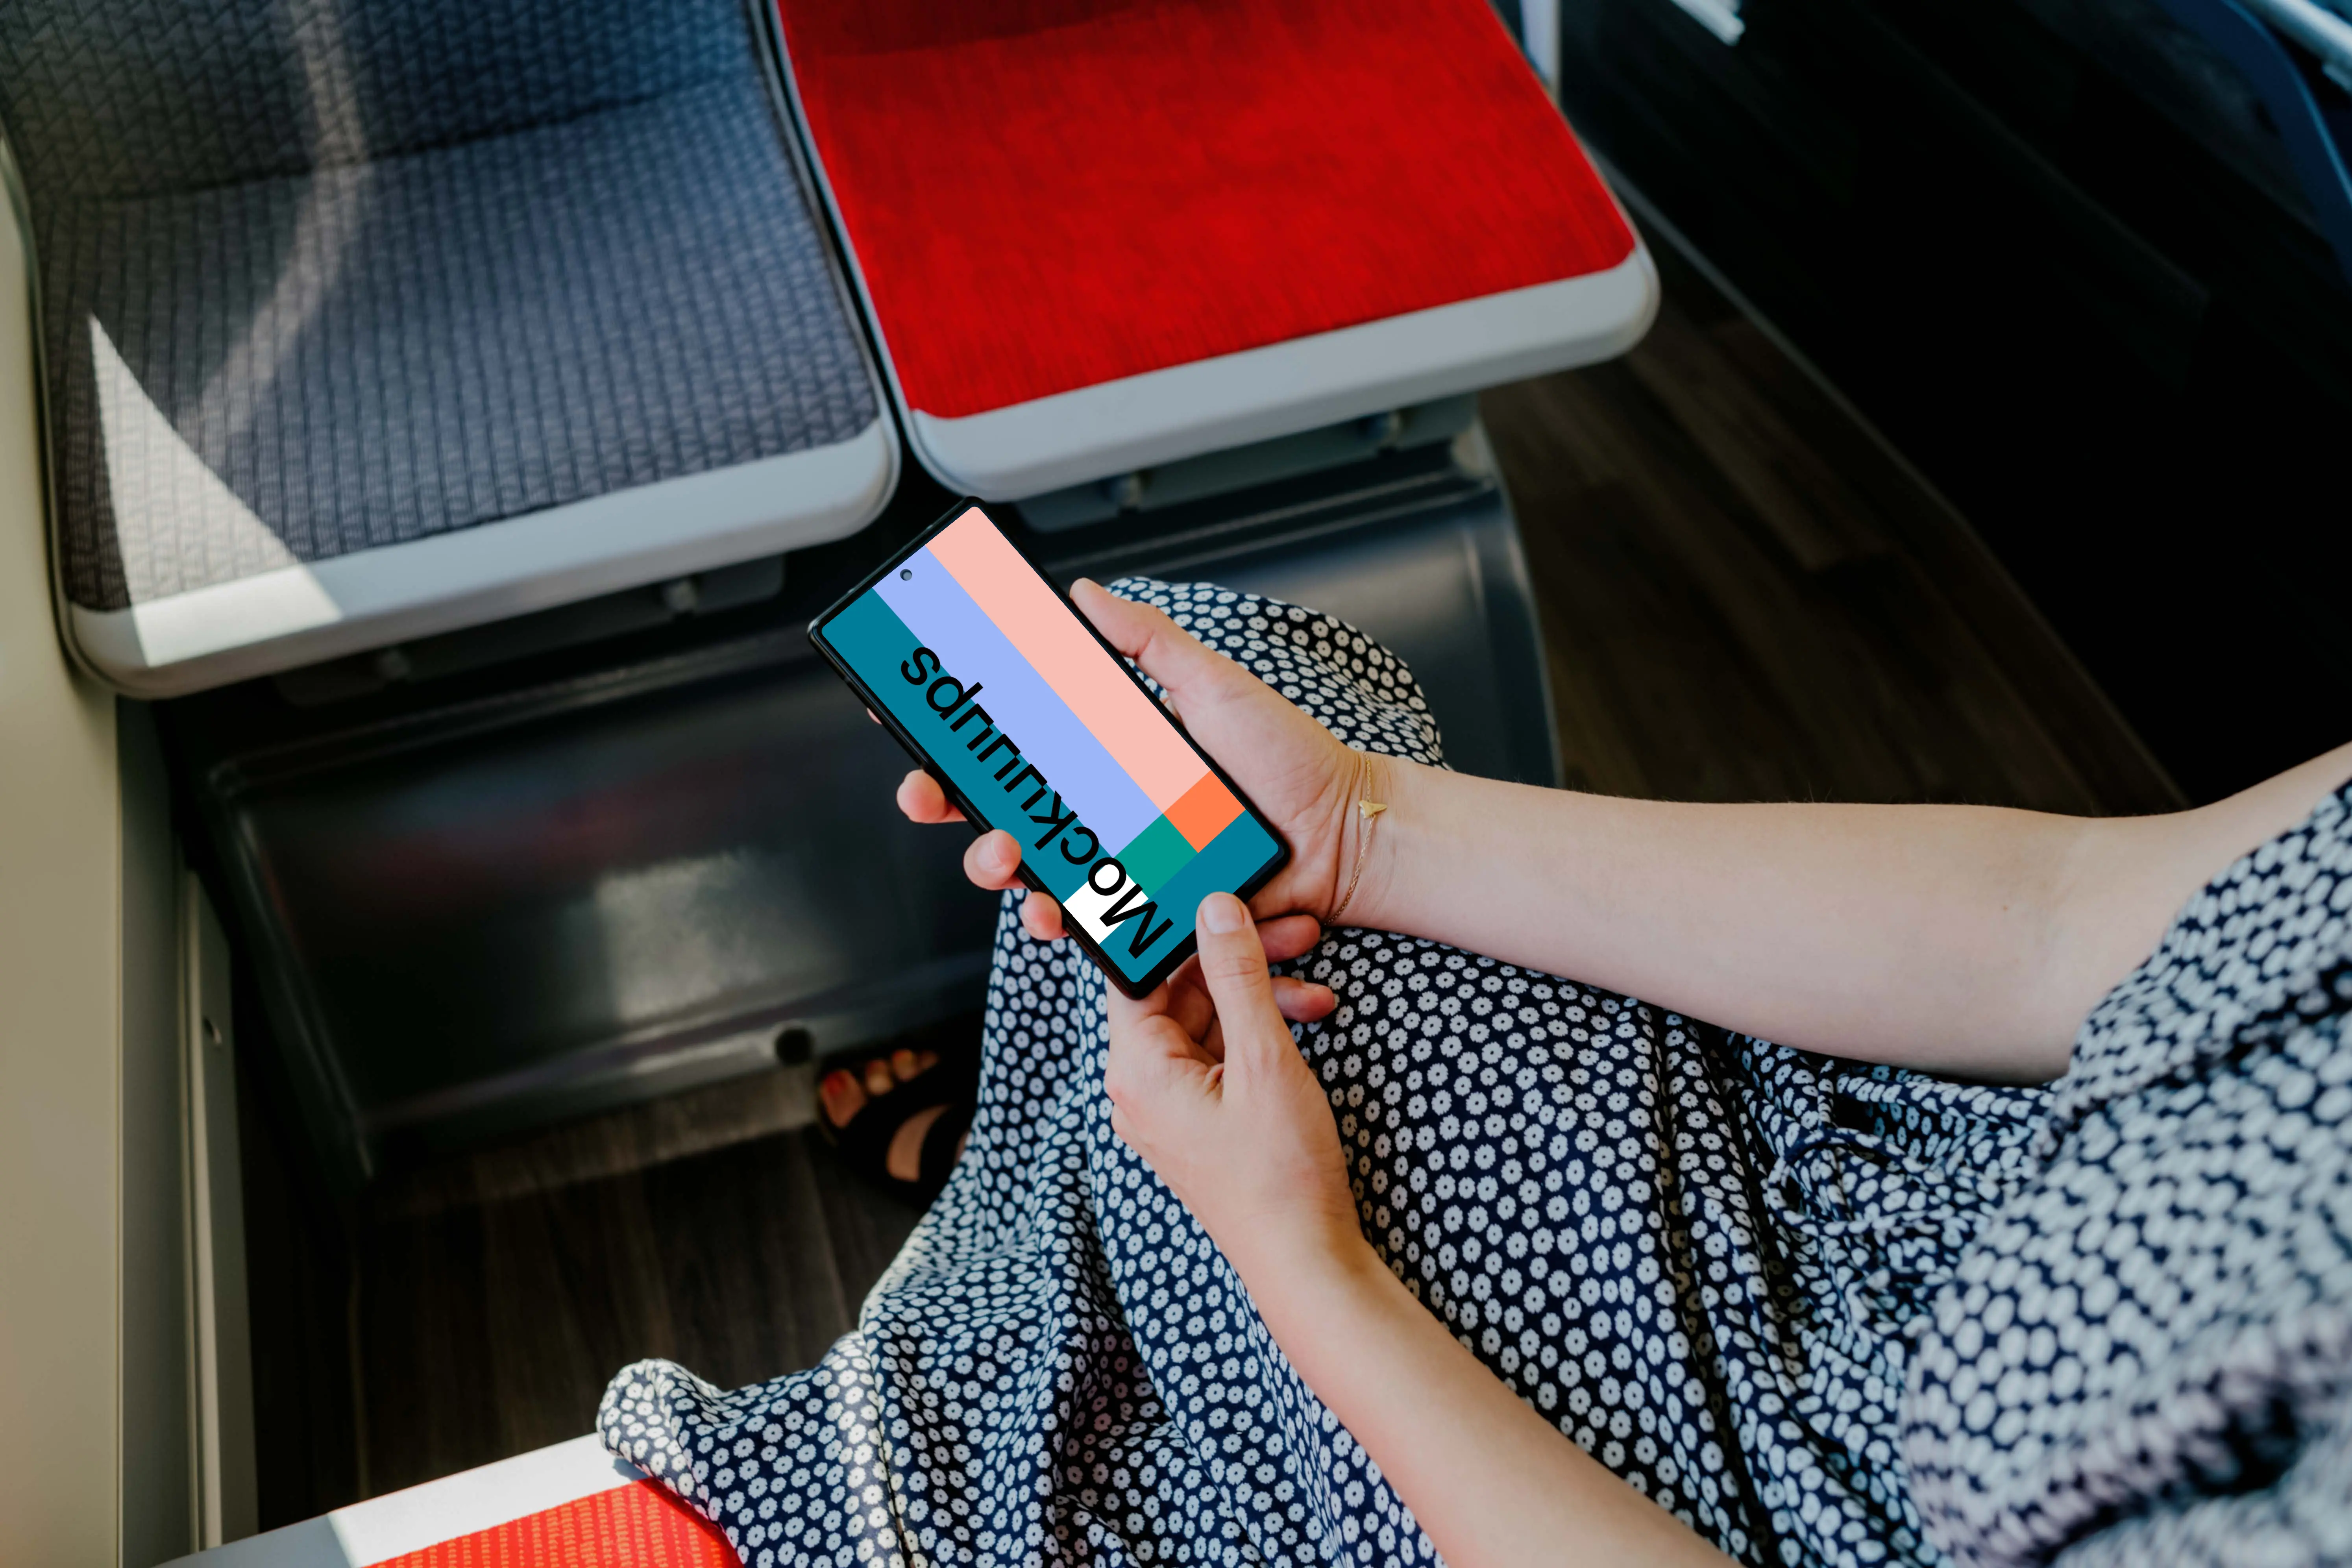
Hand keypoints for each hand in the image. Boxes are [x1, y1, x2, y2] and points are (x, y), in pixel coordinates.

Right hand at [896, 579, 1368, 942]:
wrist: (1342, 832)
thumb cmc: (1287, 760)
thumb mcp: (1211, 685)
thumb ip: (1145, 641)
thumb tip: (1083, 594)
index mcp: (1110, 761)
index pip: (1018, 757)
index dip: (961, 755)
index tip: (921, 743)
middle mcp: (1108, 816)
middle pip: (1006, 819)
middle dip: (958, 815)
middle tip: (939, 802)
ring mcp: (1124, 867)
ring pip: (1035, 879)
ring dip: (1001, 872)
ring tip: (1008, 861)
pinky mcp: (1149, 911)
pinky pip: (1092, 923)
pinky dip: (1065, 922)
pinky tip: (1057, 913)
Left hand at [1103, 892, 1362, 1279]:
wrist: (1305, 1257)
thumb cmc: (1279, 1172)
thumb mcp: (1265, 1059)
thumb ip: (1238, 977)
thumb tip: (1214, 908)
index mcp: (1136, 1069)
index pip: (1135, 970)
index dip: (1171, 924)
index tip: (1210, 888)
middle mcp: (1140, 1085)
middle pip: (1177, 990)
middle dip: (1237, 957)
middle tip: (1296, 928)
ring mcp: (1171, 1104)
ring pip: (1207, 1018)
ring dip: (1260, 992)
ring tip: (1318, 982)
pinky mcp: (1201, 1117)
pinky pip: (1221, 1051)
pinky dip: (1260, 1030)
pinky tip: (1310, 1015)